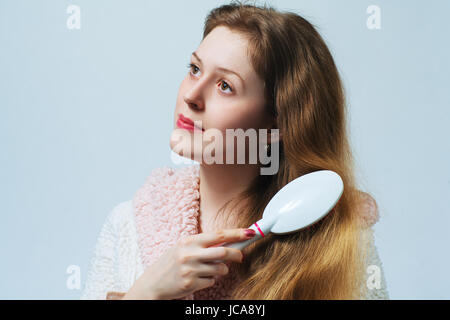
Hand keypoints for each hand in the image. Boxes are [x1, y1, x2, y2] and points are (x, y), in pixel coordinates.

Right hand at [123, 228, 254, 299]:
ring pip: (220, 269)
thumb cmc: (169, 264)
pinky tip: (197, 279)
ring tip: (209, 270)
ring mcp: (190, 269)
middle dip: (237, 254)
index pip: (218, 235)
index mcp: (189, 241)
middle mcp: (190, 254)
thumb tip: (228, 243)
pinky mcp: (191, 284)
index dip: (236, 233)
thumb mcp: (182, 248)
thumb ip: (202, 245)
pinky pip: (211, 281)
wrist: (151, 284)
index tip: (250, 232)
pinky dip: (209, 280)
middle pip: (224, 252)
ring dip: (221, 270)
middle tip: (241, 256)